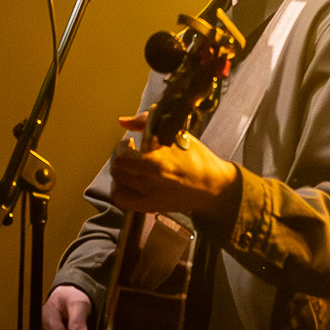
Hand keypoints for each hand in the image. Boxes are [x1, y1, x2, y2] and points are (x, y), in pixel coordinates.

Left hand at [109, 116, 240, 220]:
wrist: (212, 188)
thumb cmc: (197, 159)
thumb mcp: (176, 136)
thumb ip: (148, 124)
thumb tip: (123, 121)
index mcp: (155, 163)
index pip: (121, 157)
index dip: (122, 147)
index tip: (131, 142)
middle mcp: (149, 183)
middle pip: (116, 172)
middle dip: (119, 160)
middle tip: (129, 154)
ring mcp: (149, 198)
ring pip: (116, 189)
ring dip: (118, 178)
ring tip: (130, 170)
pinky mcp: (150, 208)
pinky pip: (124, 203)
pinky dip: (122, 192)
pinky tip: (132, 183)